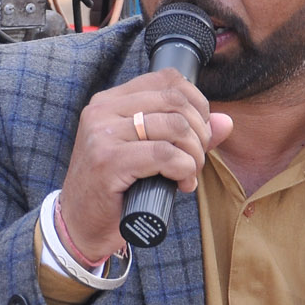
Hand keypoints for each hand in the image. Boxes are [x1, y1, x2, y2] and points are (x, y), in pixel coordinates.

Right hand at [57, 69, 232, 260]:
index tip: (198, 133)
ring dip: (194, 154)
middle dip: (199, 132)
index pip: (167, 79)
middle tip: (195, 160)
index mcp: (109, 101)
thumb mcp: (148, 155)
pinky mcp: (108, 161)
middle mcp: (102, 111)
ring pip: (175, 126)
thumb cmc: (114, 190)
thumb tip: (225, 122)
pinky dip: (184, 169)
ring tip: (188, 175)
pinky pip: (165, 155)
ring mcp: (102, 134)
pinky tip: (181, 184)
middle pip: (175, 101)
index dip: (196, 103)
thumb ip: (185, 135)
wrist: (79, 225)